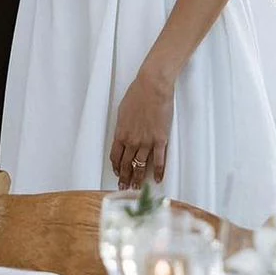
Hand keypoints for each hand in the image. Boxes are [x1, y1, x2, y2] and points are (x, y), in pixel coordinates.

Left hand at [110, 67, 173, 190]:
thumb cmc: (137, 94)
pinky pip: (159, 160)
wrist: (152, 87)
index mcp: (121, 133)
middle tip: (124, 187)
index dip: (116, 166)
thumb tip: (123, 135)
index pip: (115, 155)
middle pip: (126, 164)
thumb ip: (122, 126)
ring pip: (141, 165)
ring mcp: (146, 142)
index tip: (117, 172)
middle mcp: (132, 140)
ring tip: (137, 187)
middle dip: (125, 177)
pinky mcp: (160, 140)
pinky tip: (158, 179)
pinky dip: (159, 171)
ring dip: (139, 178)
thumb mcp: (122, 111)